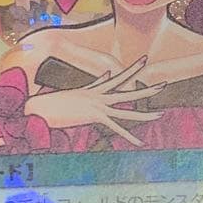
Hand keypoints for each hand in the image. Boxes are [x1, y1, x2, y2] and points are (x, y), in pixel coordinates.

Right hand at [27, 55, 166, 146]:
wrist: (38, 109)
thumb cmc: (54, 103)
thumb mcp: (76, 92)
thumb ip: (94, 84)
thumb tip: (107, 73)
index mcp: (95, 90)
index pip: (118, 77)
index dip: (132, 69)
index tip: (144, 60)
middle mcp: (98, 96)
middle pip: (127, 91)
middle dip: (146, 90)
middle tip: (164, 85)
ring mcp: (96, 106)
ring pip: (126, 110)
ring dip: (144, 114)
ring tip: (160, 114)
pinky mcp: (92, 117)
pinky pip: (115, 128)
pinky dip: (128, 136)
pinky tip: (140, 142)